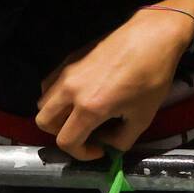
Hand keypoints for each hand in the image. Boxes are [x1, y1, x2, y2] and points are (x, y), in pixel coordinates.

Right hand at [35, 7, 193, 160]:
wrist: (150, 39)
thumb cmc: (151, 79)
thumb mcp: (143, 117)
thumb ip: (121, 140)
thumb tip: (108, 144)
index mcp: (89, 108)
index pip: (66, 140)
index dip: (80, 153)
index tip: (99, 150)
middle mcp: (69, 91)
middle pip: (43, 122)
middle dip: (62, 135)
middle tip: (85, 134)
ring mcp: (64, 73)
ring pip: (42, 102)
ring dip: (56, 115)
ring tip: (79, 114)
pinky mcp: (67, 60)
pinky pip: (49, 85)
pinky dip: (56, 97)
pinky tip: (78, 95)